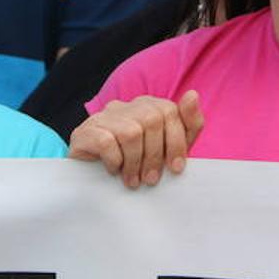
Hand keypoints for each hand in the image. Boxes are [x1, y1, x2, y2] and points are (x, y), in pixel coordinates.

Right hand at [69, 90, 203, 188]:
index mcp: (147, 106)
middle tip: (151, 180)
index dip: (176, 142)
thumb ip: (187, 124)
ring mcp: (102, 117)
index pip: (170, 111)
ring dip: (135, 162)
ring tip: (132, 181)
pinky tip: (113, 171)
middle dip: (155, 155)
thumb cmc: (137, 164)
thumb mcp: (169, 149)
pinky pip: (106, 142)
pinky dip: (115, 161)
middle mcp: (124, 106)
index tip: (175, 169)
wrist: (93, 183)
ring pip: (131, 132)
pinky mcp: (84, 132)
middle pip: (152, 120)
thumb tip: (193, 95)